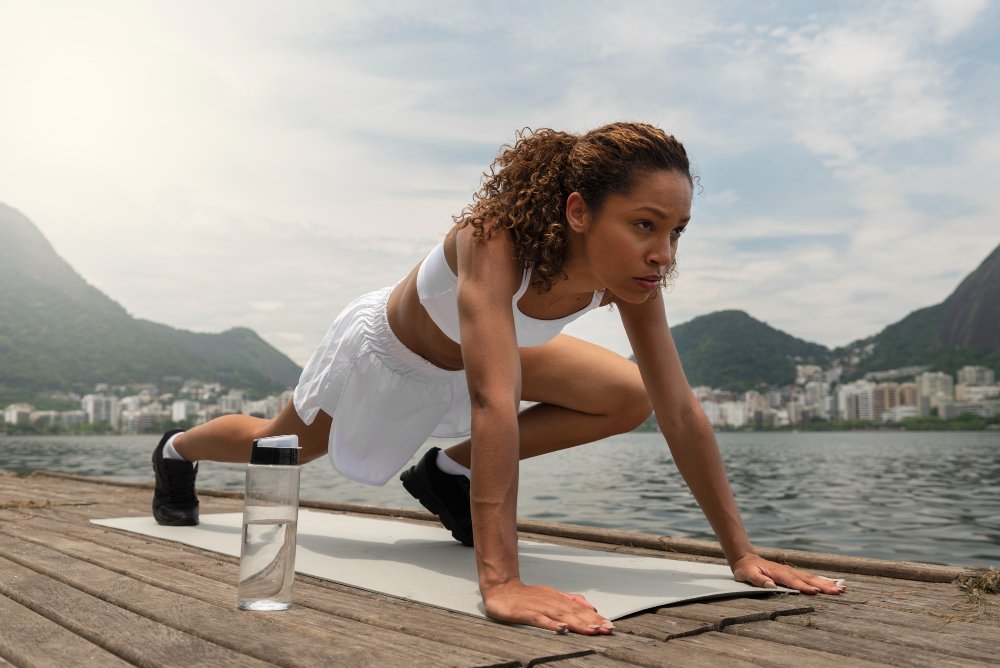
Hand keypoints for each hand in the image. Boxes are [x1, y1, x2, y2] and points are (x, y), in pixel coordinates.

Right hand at [481, 580, 615, 634]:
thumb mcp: (551, 596)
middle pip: (574, 612)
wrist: (501, 590)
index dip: (595, 617)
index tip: (609, 625)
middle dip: (591, 621)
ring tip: (591, 630)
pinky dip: (550, 624)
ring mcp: (538, 606)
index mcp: (557, 598)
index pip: (580, 609)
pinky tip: (560, 629)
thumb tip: (590, 606)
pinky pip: (539, 619)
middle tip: (607, 629)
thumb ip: (569, 601)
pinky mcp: (525, 613)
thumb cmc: (527, 596)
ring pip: (560, 615)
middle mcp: (550, 601)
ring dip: (577, 623)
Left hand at [731, 553, 845, 594]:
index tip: (816, 592)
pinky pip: (810, 577)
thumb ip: (758, 580)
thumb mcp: (746, 575)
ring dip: (826, 583)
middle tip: (839, 591)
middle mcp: (787, 571)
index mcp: (777, 573)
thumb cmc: (746, 570)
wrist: (746, 559)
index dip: (804, 587)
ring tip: (841, 588)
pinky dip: (822, 580)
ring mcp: (791, 571)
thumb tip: (771, 584)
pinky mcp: (793, 574)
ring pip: (811, 577)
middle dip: (823, 585)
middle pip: (807, 579)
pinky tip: (833, 583)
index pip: (793, 581)